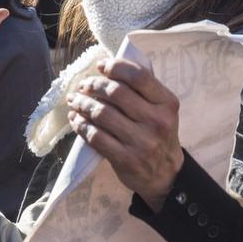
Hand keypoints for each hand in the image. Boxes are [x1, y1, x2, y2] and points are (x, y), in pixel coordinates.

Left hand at [66, 58, 183, 210]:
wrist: (166, 175)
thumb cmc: (159, 135)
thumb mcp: (162, 111)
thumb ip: (143, 91)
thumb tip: (108, 68)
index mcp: (167, 103)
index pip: (139, 76)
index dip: (116, 67)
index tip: (101, 66)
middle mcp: (157, 121)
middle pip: (116, 93)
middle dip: (94, 85)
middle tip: (83, 85)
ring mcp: (141, 142)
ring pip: (102, 114)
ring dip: (83, 103)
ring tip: (75, 100)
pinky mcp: (126, 159)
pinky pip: (96, 136)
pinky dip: (81, 125)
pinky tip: (76, 119)